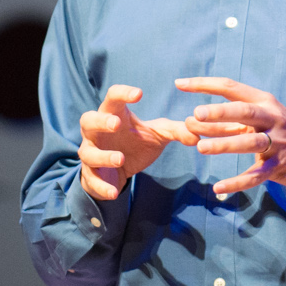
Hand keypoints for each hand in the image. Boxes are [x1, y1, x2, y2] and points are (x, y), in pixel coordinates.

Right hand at [78, 84, 198, 200]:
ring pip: (87, 153)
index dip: (123, 93)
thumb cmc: (137, 143)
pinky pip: (92, 180)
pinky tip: (114, 192)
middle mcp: (97, 132)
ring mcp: (92, 152)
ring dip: (103, 156)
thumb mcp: (158, 134)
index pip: (113, 98)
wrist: (121, 171)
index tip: (139, 93)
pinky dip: (102, 186)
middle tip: (116, 124)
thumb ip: (177, 131)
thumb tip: (198, 134)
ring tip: (119, 159)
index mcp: (114, 115)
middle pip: (88, 120)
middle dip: (100, 121)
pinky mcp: (91, 174)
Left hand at [176, 76, 285, 194]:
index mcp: (265, 102)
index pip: (232, 88)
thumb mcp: (263, 120)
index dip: (205, 85)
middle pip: (245, 111)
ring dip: (224, 145)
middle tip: (196, 114)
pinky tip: (218, 189)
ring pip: (249, 143)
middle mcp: (272, 119)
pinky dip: (237, 182)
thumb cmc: (284, 134)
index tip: (180, 84)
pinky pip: (255, 175)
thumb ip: (230, 121)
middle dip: (220, 112)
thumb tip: (194, 120)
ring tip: (201, 148)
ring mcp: (277, 143)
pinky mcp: (278, 167)